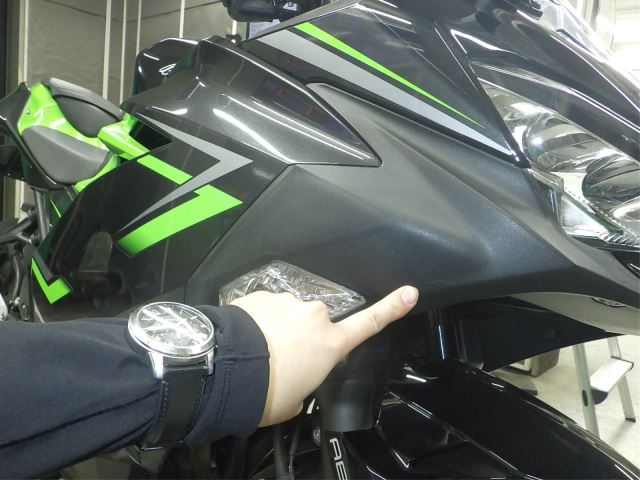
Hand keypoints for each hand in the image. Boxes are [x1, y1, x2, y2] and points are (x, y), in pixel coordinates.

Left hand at [231, 286, 418, 425]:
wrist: (227, 370)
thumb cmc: (267, 392)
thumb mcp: (296, 401)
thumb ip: (305, 384)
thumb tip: (297, 378)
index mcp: (331, 344)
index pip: (370, 323)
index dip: (392, 308)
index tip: (410, 292)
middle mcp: (315, 317)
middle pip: (317, 323)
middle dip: (304, 335)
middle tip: (282, 359)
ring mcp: (288, 302)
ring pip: (290, 315)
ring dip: (279, 328)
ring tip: (259, 351)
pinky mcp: (263, 295)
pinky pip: (267, 308)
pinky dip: (259, 321)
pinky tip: (246, 338)